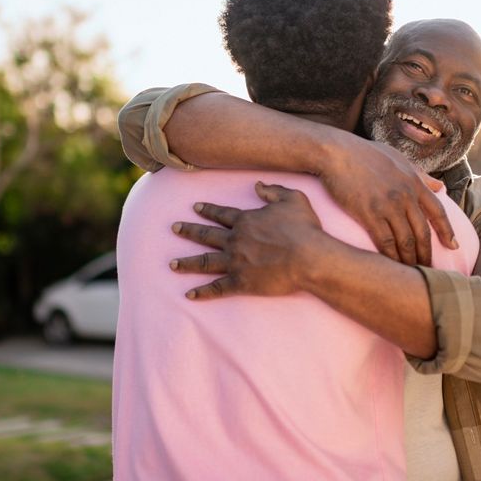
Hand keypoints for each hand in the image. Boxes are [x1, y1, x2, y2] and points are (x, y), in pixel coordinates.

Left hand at [169, 182, 323, 299]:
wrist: (309, 258)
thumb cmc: (304, 228)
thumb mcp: (293, 199)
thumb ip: (273, 190)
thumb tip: (257, 185)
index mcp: (246, 220)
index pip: (221, 214)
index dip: (207, 210)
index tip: (195, 207)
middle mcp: (235, 240)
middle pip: (206, 235)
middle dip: (189, 231)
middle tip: (174, 228)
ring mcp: (236, 262)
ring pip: (205, 262)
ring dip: (187, 263)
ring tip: (172, 264)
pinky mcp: (241, 282)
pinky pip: (217, 288)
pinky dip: (202, 292)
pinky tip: (189, 295)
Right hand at [317, 137, 457, 265]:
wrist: (336, 152)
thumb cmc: (364, 153)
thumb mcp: (397, 157)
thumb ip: (420, 173)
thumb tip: (440, 185)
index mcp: (414, 182)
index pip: (438, 211)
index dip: (447, 231)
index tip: (453, 247)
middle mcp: (405, 195)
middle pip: (423, 232)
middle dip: (427, 254)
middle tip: (429, 269)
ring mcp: (388, 205)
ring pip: (406, 241)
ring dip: (410, 260)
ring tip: (411, 273)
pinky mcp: (369, 213)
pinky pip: (385, 242)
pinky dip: (391, 257)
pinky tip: (391, 267)